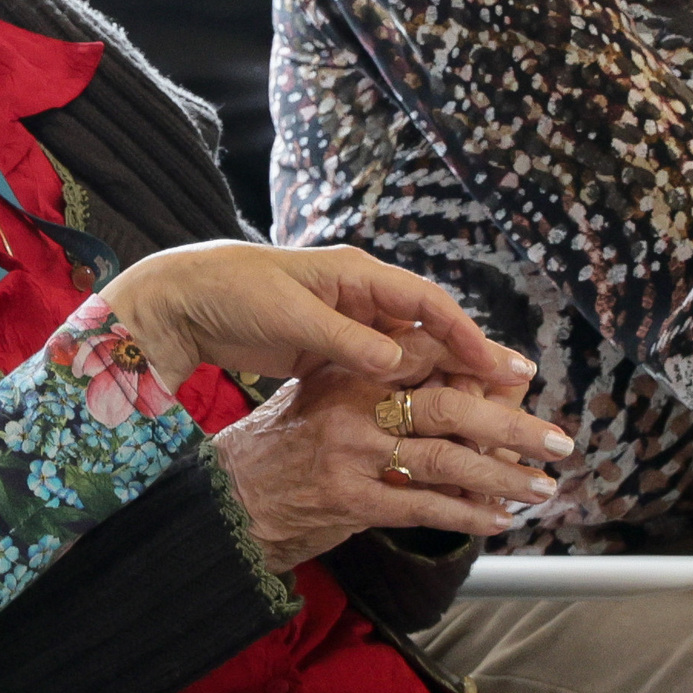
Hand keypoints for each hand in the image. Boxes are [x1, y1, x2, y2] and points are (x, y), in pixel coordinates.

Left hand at [99, 241, 527, 390]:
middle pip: (428, 329)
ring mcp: (346, 323)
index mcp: (355, 274)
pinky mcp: (328, 350)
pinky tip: (427, 418)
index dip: (466, 335)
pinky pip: (380, 371)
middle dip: (468, 359)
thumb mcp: (290, 315)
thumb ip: (345, 340)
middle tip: (511, 391)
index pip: (427, 303)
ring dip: (442, 379)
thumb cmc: (233, 292)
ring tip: (480, 410)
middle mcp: (359, 295)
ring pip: (409, 353)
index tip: (497, 366)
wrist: (182, 300)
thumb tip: (399, 364)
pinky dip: (406, 391)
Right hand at [215, 348, 566, 565]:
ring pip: (445, 459)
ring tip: (540, 487)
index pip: (428, 355)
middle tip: (556, 440)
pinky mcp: (349, 499)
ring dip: (502, 476)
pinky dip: (466, 514)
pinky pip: (422, 506)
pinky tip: (498, 519)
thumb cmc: (283, 444)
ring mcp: (351, 453)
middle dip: (512, 425)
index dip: (482, 362)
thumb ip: (379, 383)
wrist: (231, 496)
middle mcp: (353, 405)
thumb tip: (460, 381)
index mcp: (350, 369)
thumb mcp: (323, 394)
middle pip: (450, 407)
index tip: (523, 373)